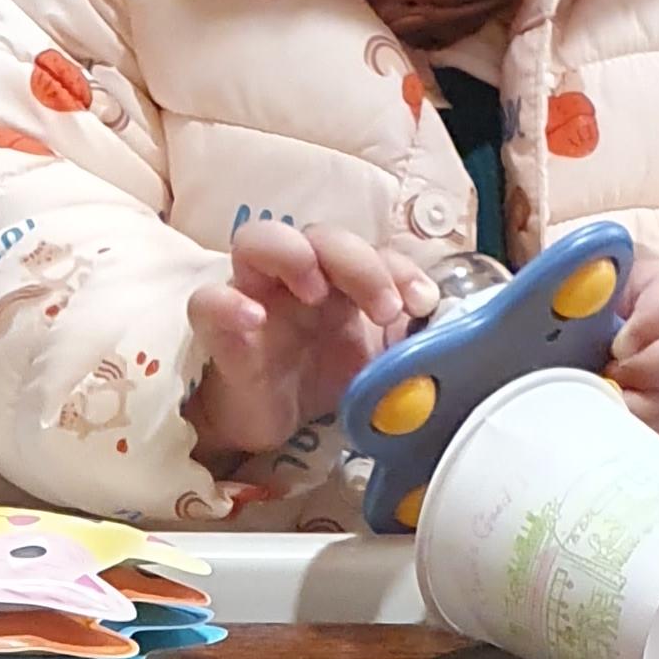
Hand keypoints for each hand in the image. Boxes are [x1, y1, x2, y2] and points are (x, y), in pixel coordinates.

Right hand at [188, 223, 437, 467]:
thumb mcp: (378, 361)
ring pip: (257, 241)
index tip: (424, 304)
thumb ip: (409, 340)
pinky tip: (253, 318)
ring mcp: (254, 296)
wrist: (270, 423)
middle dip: (359, 263)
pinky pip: (208, 302)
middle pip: (322, 235)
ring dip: (292, 254)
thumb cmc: (321, 378)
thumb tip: (450, 333)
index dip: (401, 268)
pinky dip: (227, 303)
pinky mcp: (220, 332)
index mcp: (341, 280)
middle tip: (384, 307)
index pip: (372, 251)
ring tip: (315, 292)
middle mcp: (298, 277)